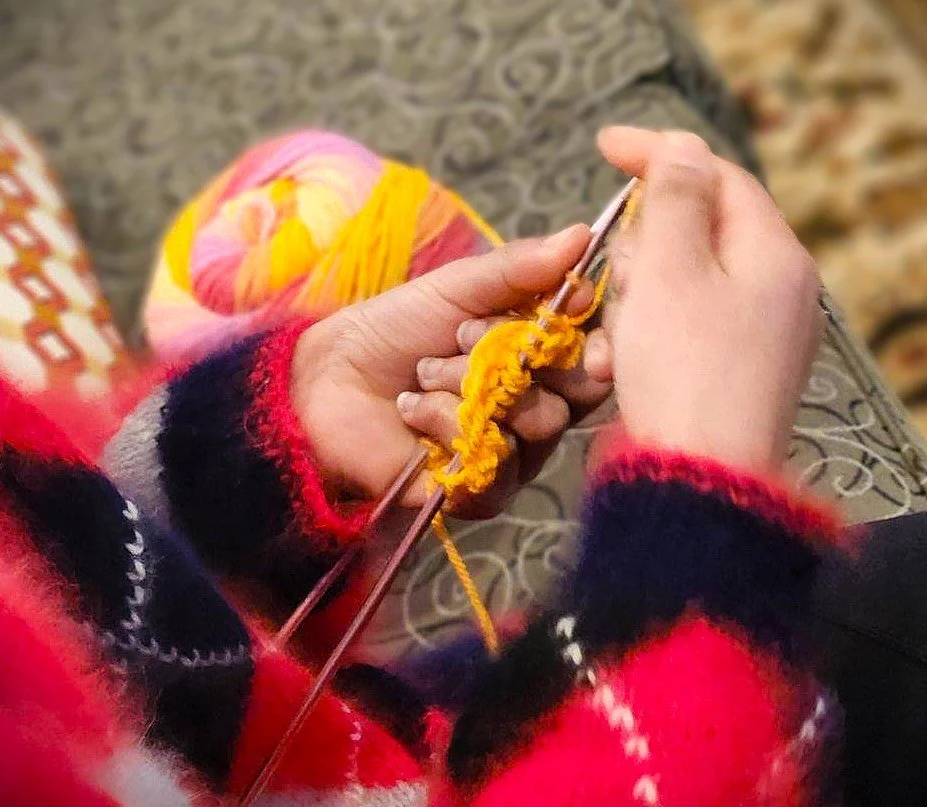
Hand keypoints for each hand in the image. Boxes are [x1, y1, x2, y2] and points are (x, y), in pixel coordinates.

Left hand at [293, 227, 611, 516]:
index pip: (595, 359)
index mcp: (538, 363)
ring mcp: (509, 454)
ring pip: (536, 424)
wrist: (328, 379)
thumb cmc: (394, 330)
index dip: (599, 341)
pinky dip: (447, 423)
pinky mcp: (478, 491)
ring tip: (421, 372)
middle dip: (519, 356)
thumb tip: (583, 234)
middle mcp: (534, 411)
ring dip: (470, 385)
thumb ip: (520, 269)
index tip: (579, 311)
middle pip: (574, 396)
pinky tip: (411, 410)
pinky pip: (495, 461)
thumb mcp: (456, 289)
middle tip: (465, 337)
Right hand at [585, 127, 823, 471]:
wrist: (698, 482)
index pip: (716, 177)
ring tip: (618, 335)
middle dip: (645, 247)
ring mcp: (757, 335)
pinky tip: (621, 364)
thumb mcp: (670, 271)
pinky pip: (683, 328)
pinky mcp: (732, 373)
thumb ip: (674, 199)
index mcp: (772, 254)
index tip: (603, 145)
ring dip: (638, 297)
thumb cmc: (682, 371)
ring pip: (682, 283)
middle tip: (617, 279)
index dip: (660, 152)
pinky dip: (647, 335)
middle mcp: (776, 291)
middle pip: (697, 231)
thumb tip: (683, 145)